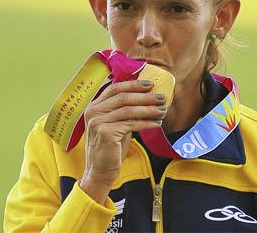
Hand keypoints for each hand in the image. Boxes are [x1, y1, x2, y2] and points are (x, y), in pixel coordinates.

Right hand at [79, 80, 165, 202]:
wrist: (99, 171)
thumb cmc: (110, 148)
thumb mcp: (114, 125)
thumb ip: (123, 111)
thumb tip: (146, 98)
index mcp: (94, 106)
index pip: (115, 88)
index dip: (133, 85)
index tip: (150, 84)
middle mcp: (93, 112)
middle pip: (124, 98)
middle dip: (145, 96)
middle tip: (162, 97)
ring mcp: (98, 122)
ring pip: (129, 110)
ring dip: (149, 109)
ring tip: (162, 110)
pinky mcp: (106, 133)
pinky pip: (132, 124)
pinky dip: (147, 122)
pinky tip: (157, 123)